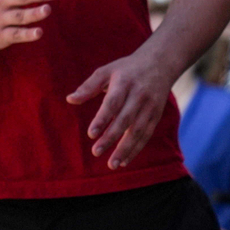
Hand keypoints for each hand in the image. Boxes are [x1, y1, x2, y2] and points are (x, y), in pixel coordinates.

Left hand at [67, 48, 179, 168]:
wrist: (159, 64)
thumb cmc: (125, 69)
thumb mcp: (105, 71)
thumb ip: (88, 87)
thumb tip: (70, 100)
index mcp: (124, 83)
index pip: (113, 103)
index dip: (103, 119)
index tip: (91, 134)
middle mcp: (139, 96)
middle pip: (125, 120)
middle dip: (111, 138)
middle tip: (96, 152)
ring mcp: (150, 107)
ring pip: (138, 131)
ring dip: (125, 149)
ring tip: (112, 164)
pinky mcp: (156, 116)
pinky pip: (146, 135)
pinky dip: (136, 149)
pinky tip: (124, 161)